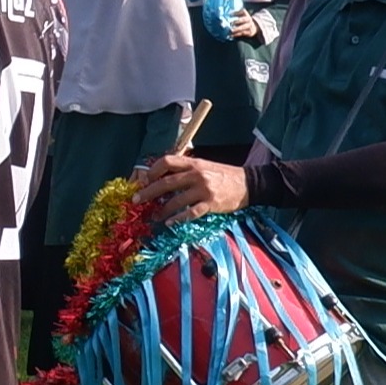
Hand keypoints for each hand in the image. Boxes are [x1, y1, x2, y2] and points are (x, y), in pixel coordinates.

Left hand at [128, 151, 247, 229]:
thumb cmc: (224, 175)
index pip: (167, 161)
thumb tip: (164, 177)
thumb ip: (186, 170)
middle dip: (148, 192)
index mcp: (194, 163)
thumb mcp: (205, 166)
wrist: (249, 184)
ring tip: (154, 217)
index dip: (152, 171)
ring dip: (162, 210)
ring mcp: (204, 190)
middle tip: (136, 200)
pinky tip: (170, 223)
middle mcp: (197, 174)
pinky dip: (178, 218)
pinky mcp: (211, 204)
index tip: (143, 180)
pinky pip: (191, 213)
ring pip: (176, 200)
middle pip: (166, 182)